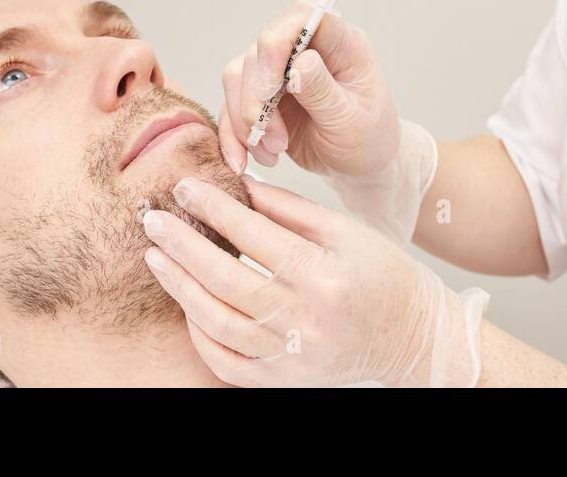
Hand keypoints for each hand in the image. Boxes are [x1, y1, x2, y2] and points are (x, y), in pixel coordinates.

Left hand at [141, 175, 488, 386]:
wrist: (414, 338)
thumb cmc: (385, 276)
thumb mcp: (347, 231)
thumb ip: (291, 209)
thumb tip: (239, 186)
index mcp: (324, 274)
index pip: (253, 234)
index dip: (213, 208)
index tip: (183, 187)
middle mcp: (305, 319)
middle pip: (225, 278)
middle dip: (181, 245)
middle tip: (152, 219)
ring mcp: (292, 356)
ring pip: (217, 321)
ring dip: (180, 287)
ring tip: (157, 258)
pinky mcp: (283, 381)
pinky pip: (226, 361)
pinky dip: (200, 333)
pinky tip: (186, 304)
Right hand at [219, 0, 399, 176]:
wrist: (360, 166)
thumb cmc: (368, 138)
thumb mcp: (351, 119)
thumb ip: (323, 91)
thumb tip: (301, 61)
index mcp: (340, 45)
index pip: (301, 17)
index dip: (277, 42)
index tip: (272, 87)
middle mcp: (306, 50)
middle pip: (259, 52)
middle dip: (257, 99)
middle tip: (276, 140)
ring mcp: (281, 71)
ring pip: (237, 76)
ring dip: (246, 120)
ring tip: (273, 152)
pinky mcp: (263, 97)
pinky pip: (231, 106)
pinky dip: (234, 135)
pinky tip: (246, 159)